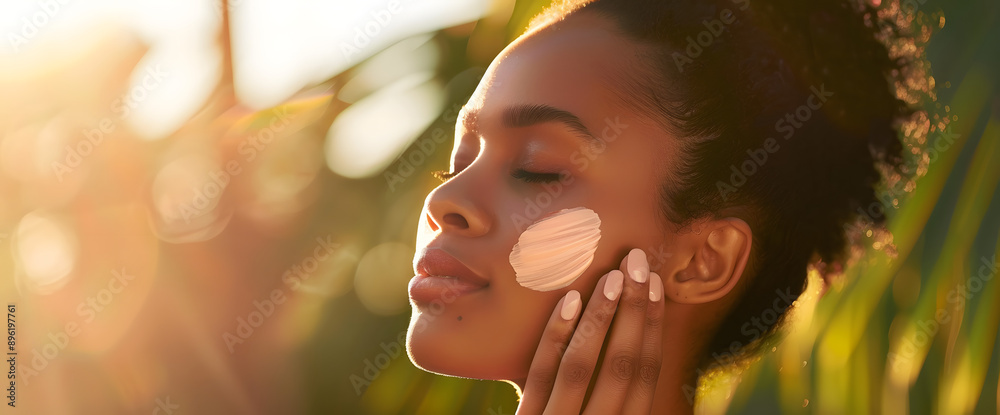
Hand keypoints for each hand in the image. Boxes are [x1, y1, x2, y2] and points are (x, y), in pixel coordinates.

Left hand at [516, 248, 664, 414]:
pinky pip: (540, 376)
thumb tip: (643, 347)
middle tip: (640, 261)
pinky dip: (556, 336)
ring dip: (602, 317)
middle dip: (635, 311)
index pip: (646, 375)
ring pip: (583, 367)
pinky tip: (570, 299)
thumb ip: (618, 401)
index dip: (653, 327)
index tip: (656, 285)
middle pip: (623, 366)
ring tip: (612, 275)